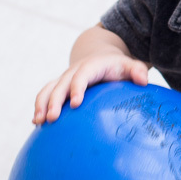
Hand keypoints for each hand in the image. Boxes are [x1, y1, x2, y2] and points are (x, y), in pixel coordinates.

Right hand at [33, 53, 148, 123]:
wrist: (100, 56)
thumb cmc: (117, 67)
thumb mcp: (129, 65)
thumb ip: (137, 71)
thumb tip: (143, 80)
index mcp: (91, 67)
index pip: (82, 76)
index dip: (77, 88)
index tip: (75, 104)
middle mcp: (74, 72)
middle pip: (61, 85)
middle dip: (54, 101)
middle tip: (52, 118)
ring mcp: (64, 79)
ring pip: (48, 89)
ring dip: (41, 104)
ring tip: (38, 122)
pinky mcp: (58, 87)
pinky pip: (45, 95)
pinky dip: (39, 106)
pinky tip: (36, 123)